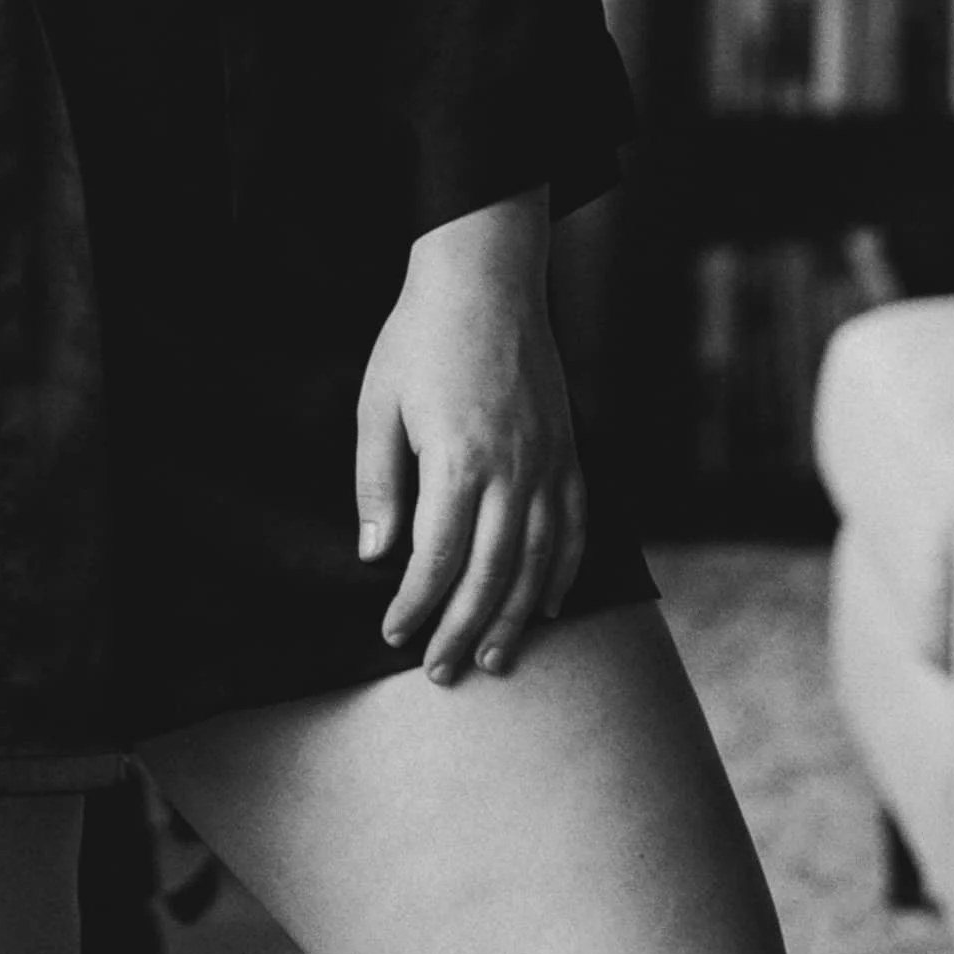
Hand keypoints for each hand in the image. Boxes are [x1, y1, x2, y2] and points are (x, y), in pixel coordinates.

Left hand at [352, 187, 586, 684]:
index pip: (438, 558)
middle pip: (492, 574)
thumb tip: (377, 556)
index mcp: (458, 460)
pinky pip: (575, 528)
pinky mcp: (570, 453)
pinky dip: (564, 573)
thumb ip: (378, 483)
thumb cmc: (420, 339)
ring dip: (516, 617)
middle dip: (463, 628)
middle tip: (442, 672)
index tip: (393, 634)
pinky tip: (550, 606)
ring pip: (540, 562)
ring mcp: (550, 464)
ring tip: (494, 658)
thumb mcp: (378, 404)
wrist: (485, 282)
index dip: (416, 603)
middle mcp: (513, 471)